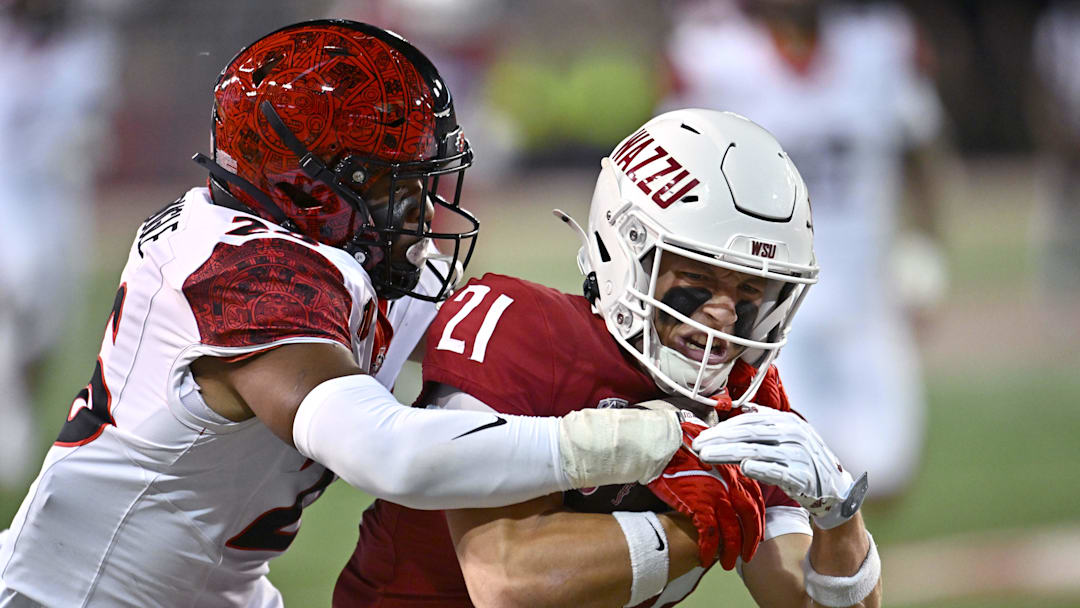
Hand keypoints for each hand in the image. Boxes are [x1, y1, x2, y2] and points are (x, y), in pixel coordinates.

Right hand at [647, 419, 764, 569]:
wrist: (664, 444)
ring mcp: (717, 496)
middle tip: (746, 557)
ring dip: (730, 551)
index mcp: (737, 473)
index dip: (757, 522)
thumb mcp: (713, 452)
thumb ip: (724, 467)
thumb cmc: (684, 445)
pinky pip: (710, 534)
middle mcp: (732, 486)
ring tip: (725, 564)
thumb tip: (725, 477)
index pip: (756, 502)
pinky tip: (704, 558)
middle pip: (750, 520)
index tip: (755, 535)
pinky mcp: (699, 505)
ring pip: (733, 532)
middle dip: (750, 541)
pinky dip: (709, 549)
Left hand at [692, 410, 867, 529]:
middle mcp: (793, 434)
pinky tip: (743, 467)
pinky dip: (760, 468)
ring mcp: (798, 455)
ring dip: (729, 453)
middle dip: (720, 439)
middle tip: (697, 445)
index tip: (702, 436)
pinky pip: (777, 471)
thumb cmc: (803, 461)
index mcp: (787, 422)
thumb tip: (744, 407)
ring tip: (707, 456)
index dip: (723, 428)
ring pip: (757, 451)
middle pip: (749, 434)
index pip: (749, 421)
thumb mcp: (789, 436)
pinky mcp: (802, 477)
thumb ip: (767, 422)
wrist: (835, 490)